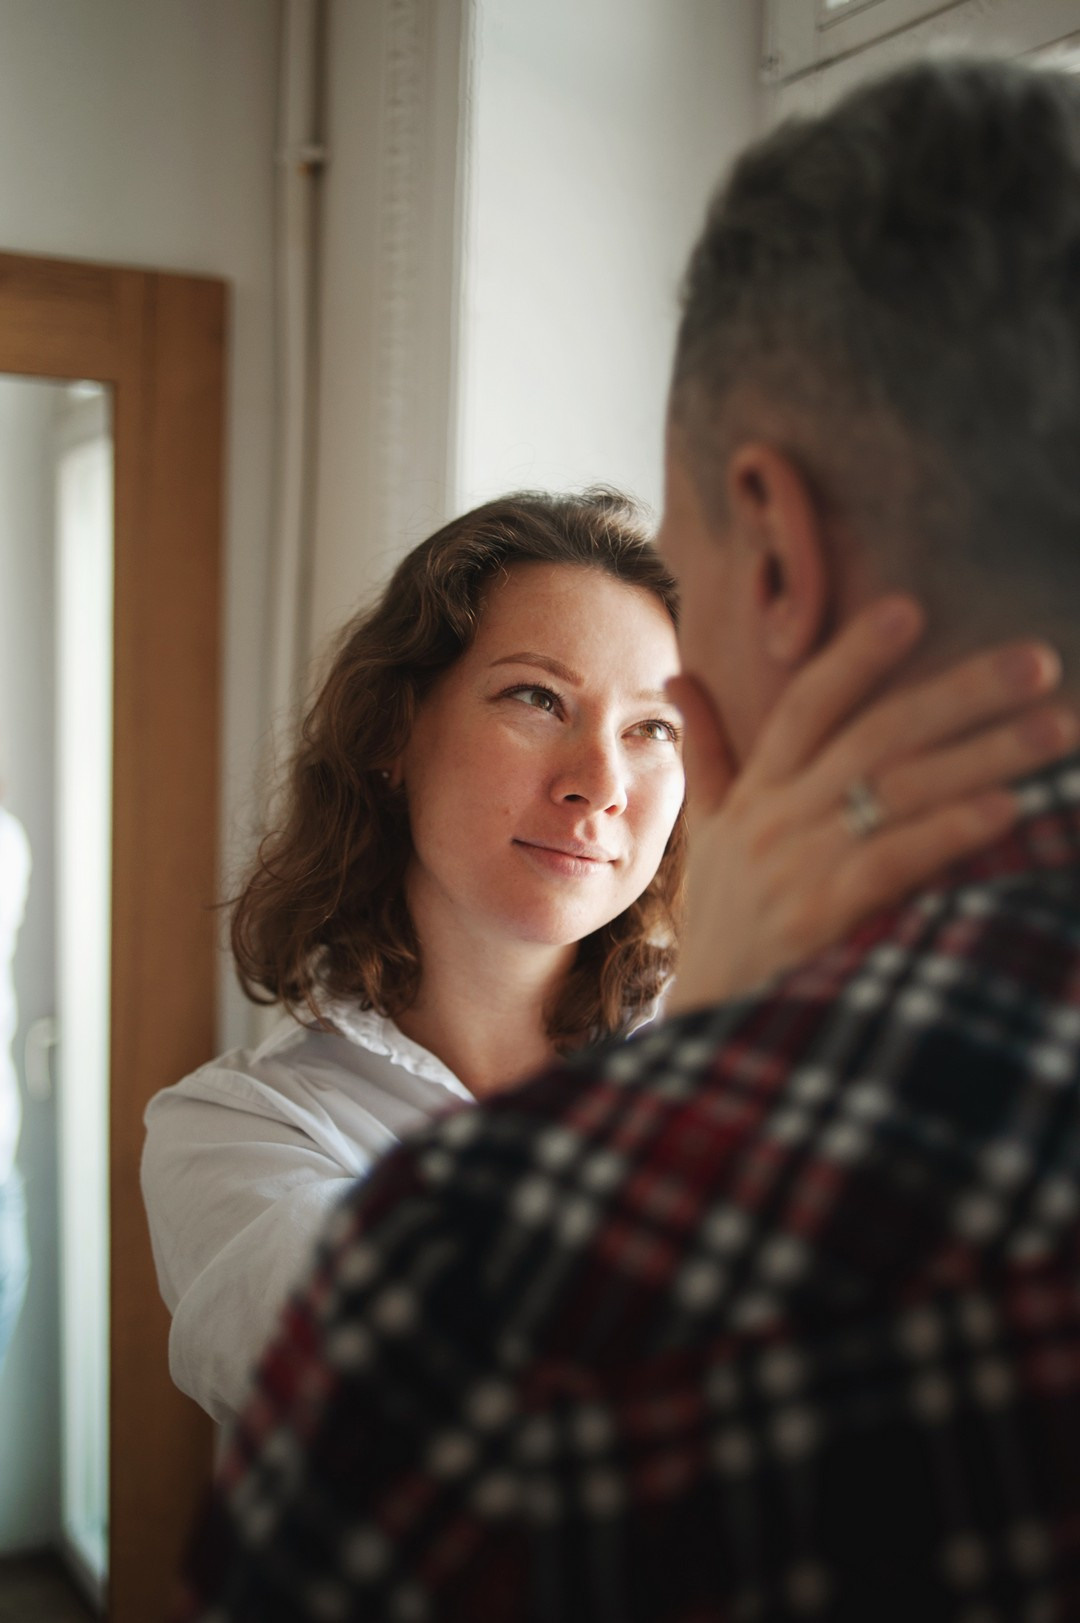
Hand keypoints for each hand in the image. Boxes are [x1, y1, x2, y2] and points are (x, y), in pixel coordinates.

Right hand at [666, 595, 1077, 1013]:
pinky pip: (893, 861)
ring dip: (983, 754)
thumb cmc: (724, 921)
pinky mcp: (820, 919)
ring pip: (896, 791)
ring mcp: (796, 868)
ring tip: (1055, 726)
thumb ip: (709, 752)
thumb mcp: (709, 830)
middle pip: (873, 737)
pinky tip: (1008, 808)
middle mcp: (776, 820)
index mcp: (758, 792)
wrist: (707, 1027)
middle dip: (959, 694)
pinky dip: (950, 831)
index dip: (854, 656)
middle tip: (1039, 661)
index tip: (912, 608)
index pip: (805, 706)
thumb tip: (682, 679)